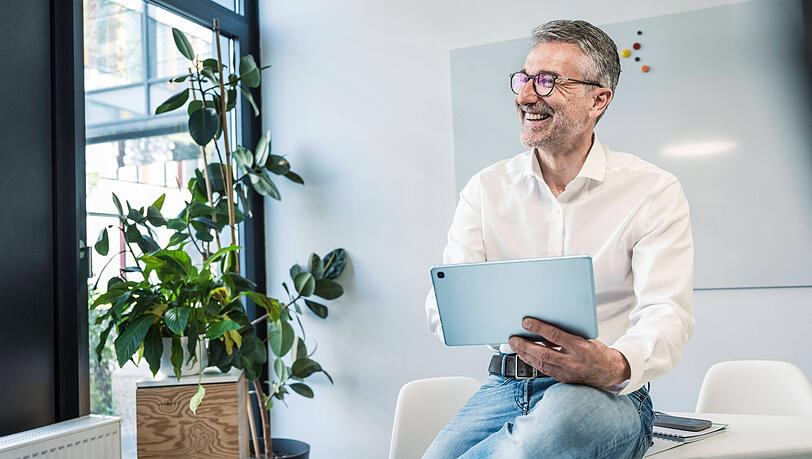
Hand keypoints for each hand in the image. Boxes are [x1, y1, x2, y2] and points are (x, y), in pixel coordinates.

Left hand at [508, 317, 630, 387]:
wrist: (610, 373)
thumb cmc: (598, 352)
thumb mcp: (586, 338)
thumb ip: (567, 335)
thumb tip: (545, 328)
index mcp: (581, 347)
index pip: (555, 336)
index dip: (539, 328)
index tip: (526, 322)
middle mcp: (573, 362)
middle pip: (543, 353)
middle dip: (525, 345)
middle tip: (513, 338)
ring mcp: (567, 373)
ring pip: (541, 364)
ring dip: (525, 354)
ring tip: (514, 345)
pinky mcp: (563, 380)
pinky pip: (544, 370)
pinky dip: (532, 362)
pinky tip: (524, 355)